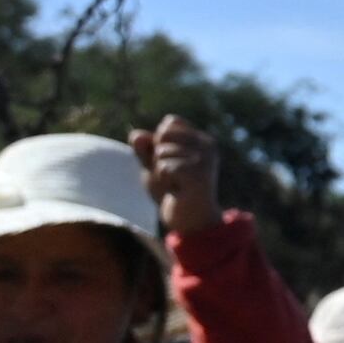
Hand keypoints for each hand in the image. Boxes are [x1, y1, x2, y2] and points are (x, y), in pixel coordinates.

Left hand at [131, 117, 224, 239]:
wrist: (191, 220)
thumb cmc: (173, 192)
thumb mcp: (154, 167)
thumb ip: (144, 150)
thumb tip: (135, 135)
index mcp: (201, 140)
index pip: (170, 122)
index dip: (159, 142)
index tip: (170, 163)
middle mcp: (208, 145)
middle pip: (164, 135)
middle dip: (158, 158)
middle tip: (172, 177)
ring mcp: (206, 159)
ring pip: (162, 153)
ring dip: (160, 173)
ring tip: (175, 185)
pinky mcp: (199, 174)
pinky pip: (165, 168)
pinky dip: (164, 181)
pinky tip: (176, 191)